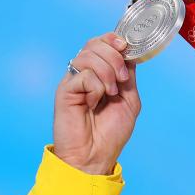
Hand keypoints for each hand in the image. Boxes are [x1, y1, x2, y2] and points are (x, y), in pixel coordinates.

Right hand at [53, 32, 140, 174]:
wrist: (95, 156)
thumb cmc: (110, 133)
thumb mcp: (129, 100)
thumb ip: (128, 76)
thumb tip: (129, 52)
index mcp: (100, 73)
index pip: (102, 43)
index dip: (113, 39)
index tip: (125, 45)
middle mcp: (84, 74)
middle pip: (94, 44)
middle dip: (114, 56)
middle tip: (121, 78)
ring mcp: (73, 81)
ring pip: (88, 55)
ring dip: (107, 72)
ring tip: (110, 94)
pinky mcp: (64, 90)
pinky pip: (83, 75)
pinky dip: (95, 87)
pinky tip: (93, 103)